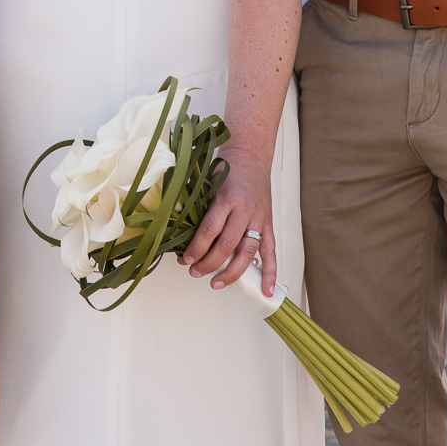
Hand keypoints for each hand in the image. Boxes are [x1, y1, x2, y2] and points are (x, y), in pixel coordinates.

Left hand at [179, 146, 275, 293]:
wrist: (251, 155)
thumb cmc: (226, 168)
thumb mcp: (206, 181)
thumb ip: (197, 205)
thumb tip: (176, 229)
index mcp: (227, 198)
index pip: (210, 229)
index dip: (197, 248)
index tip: (185, 260)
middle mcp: (245, 209)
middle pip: (228, 244)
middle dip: (210, 263)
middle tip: (195, 272)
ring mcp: (259, 218)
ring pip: (248, 252)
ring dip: (232, 272)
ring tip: (217, 284)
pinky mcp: (268, 223)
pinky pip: (270, 251)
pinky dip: (269, 272)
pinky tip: (265, 290)